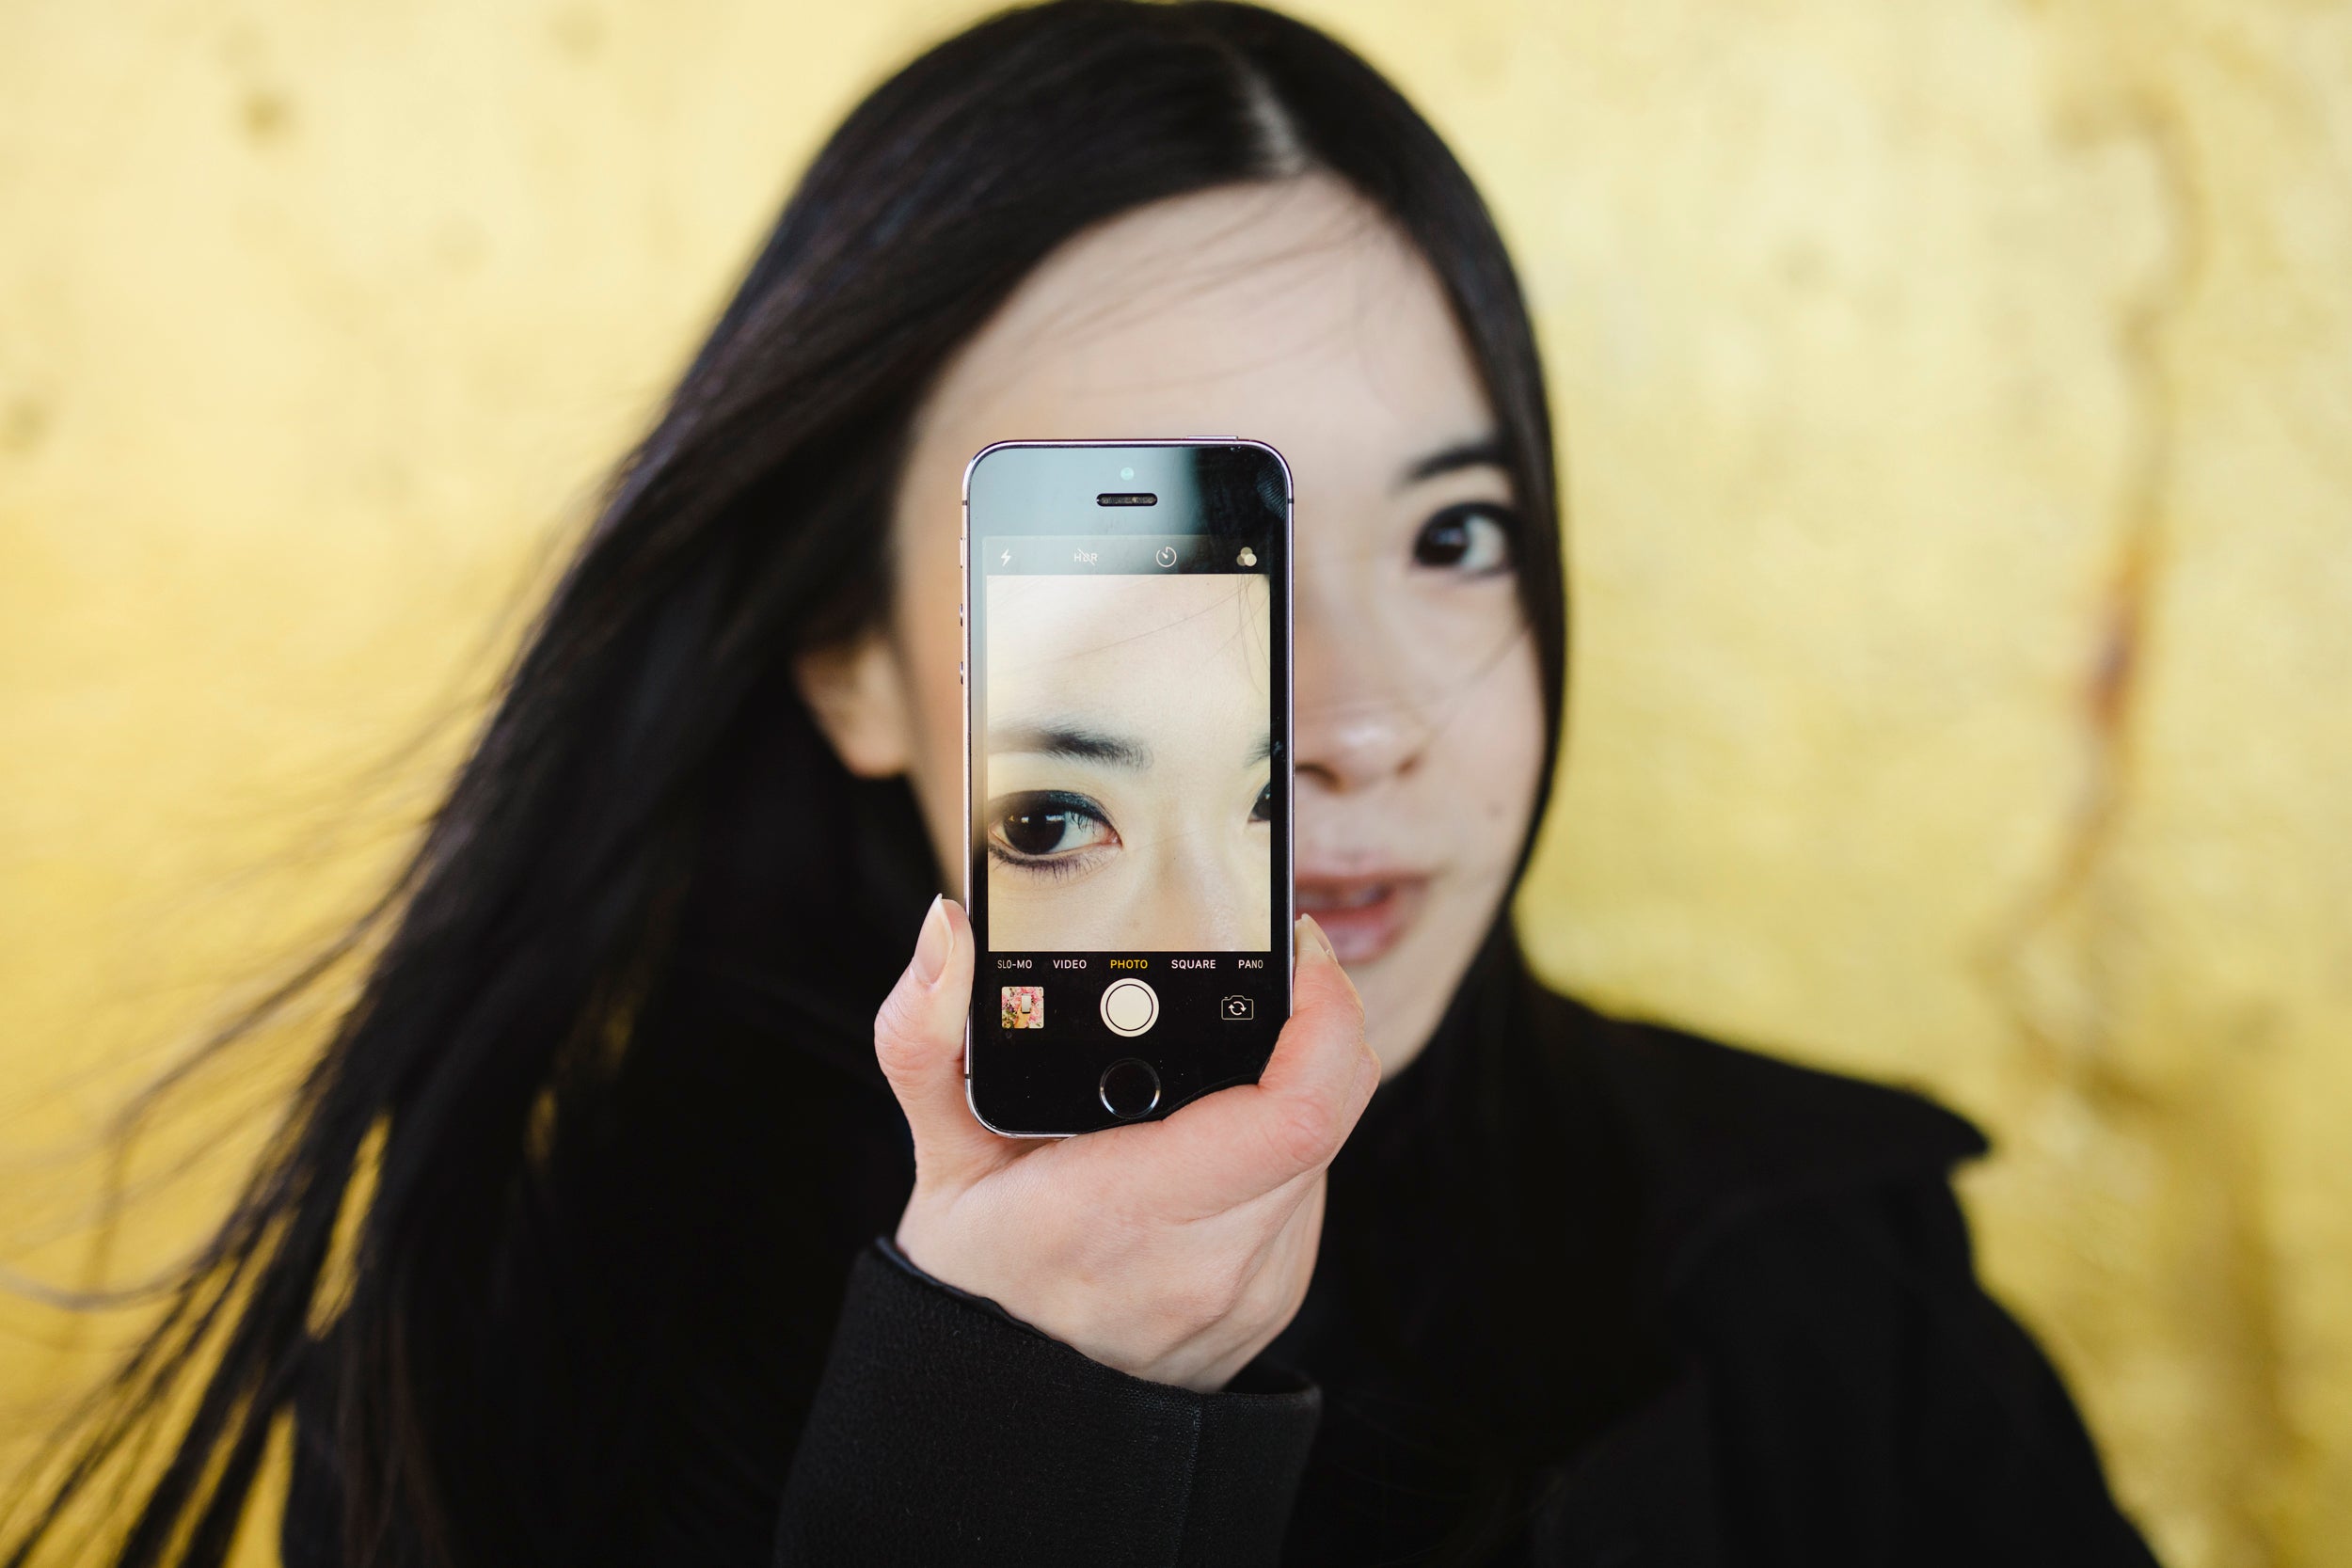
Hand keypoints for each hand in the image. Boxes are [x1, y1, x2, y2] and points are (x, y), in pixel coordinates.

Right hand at [876, 899, 1374, 1391]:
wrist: (1003, 1406)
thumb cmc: (974, 1275)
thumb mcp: (933, 1151)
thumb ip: (924, 1034)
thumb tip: (946, 930)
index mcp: (1130, 1212)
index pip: (1296, 1112)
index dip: (1325, 1016)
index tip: (1300, 952)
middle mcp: (1209, 1262)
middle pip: (1330, 1114)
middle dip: (1313, 1027)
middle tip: (1270, 972)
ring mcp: (1252, 1289)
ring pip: (1326, 1149)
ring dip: (1294, 1087)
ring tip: (1224, 1054)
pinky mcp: (1273, 1299)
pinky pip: (1307, 1193)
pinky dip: (1279, 1145)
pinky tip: (1214, 1130)